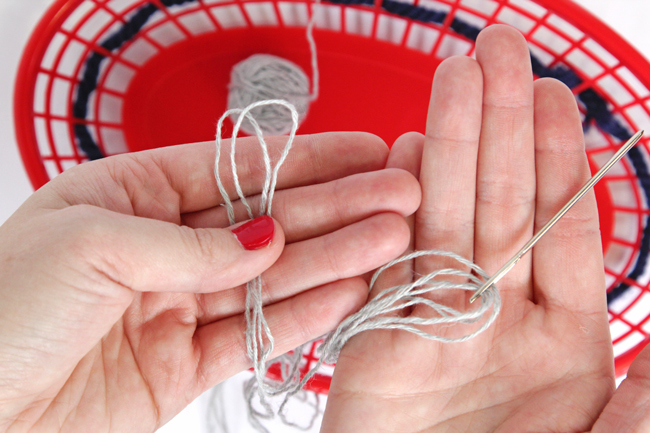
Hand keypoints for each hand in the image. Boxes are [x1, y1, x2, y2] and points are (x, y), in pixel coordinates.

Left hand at [0, 132, 419, 431]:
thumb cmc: (1, 310)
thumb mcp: (90, 243)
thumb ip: (189, 241)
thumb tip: (267, 239)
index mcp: (131, 195)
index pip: (235, 169)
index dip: (305, 159)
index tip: (366, 150)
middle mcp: (163, 245)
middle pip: (267, 220)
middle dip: (337, 206)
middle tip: (401, 194)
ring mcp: (180, 305)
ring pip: (273, 278)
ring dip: (336, 258)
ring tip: (394, 240)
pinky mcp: (187, 363)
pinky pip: (255, 333)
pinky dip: (304, 315)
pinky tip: (350, 290)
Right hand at [322, 25, 617, 431]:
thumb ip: (646, 395)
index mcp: (564, 342)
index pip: (561, 228)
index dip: (557, 160)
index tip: (555, 99)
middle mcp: (497, 320)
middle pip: (500, 205)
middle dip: (502, 126)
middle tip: (500, 50)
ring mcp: (435, 325)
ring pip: (445, 219)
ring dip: (451, 144)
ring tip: (459, 72)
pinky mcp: (380, 342)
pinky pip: (390, 263)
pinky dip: (396, 205)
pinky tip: (401, 148)